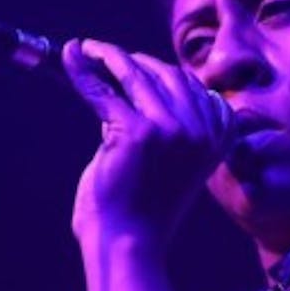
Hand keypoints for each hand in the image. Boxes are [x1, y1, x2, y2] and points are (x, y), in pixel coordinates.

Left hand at [62, 39, 231, 251]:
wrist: (128, 242)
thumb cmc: (143, 206)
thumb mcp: (171, 160)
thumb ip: (166, 125)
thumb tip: (132, 83)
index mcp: (219, 139)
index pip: (192, 86)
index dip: (159, 69)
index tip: (133, 60)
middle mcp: (201, 131)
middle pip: (164, 75)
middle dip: (131, 60)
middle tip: (102, 53)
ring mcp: (171, 129)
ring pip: (134, 76)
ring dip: (106, 56)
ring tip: (86, 49)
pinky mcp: (136, 131)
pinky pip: (103, 90)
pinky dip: (83, 70)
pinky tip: (70, 55)